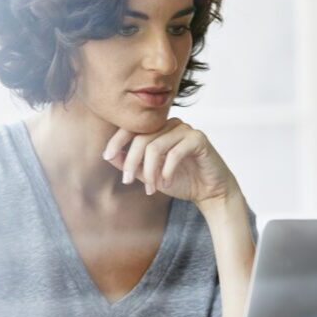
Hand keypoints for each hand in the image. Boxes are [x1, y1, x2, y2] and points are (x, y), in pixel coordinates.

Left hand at [102, 118, 239, 207]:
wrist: (210, 192)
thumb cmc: (180, 180)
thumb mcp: (149, 175)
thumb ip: (130, 164)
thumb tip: (108, 155)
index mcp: (158, 129)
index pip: (132, 128)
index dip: (117, 140)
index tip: (106, 156)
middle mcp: (171, 125)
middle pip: (141, 138)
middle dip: (131, 162)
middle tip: (127, 181)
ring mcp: (185, 129)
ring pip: (156, 146)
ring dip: (150, 171)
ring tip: (151, 188)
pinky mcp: (198, 139)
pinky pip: (175, 152)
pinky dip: (167, 171)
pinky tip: (166, 184)